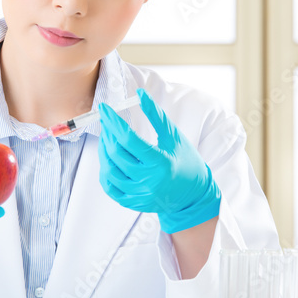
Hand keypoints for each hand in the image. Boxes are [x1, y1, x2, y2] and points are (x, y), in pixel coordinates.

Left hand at [98, 88, 220, 233]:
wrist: (193, 194)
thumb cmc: (186, 161)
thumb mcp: (174, 137)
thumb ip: (156, 116)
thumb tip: (140, 94)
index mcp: (161, 162)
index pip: (129, 140)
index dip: (114, 122)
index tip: (105, 109)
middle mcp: (149, 181)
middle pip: (117, 154)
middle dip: (108, 133)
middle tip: (107, 121)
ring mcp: (140, 194)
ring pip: (109, 171)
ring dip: (103, 151)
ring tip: (107, 138)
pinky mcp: (134, 203)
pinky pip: (110, 188)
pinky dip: (105, 171)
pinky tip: (108, 159)